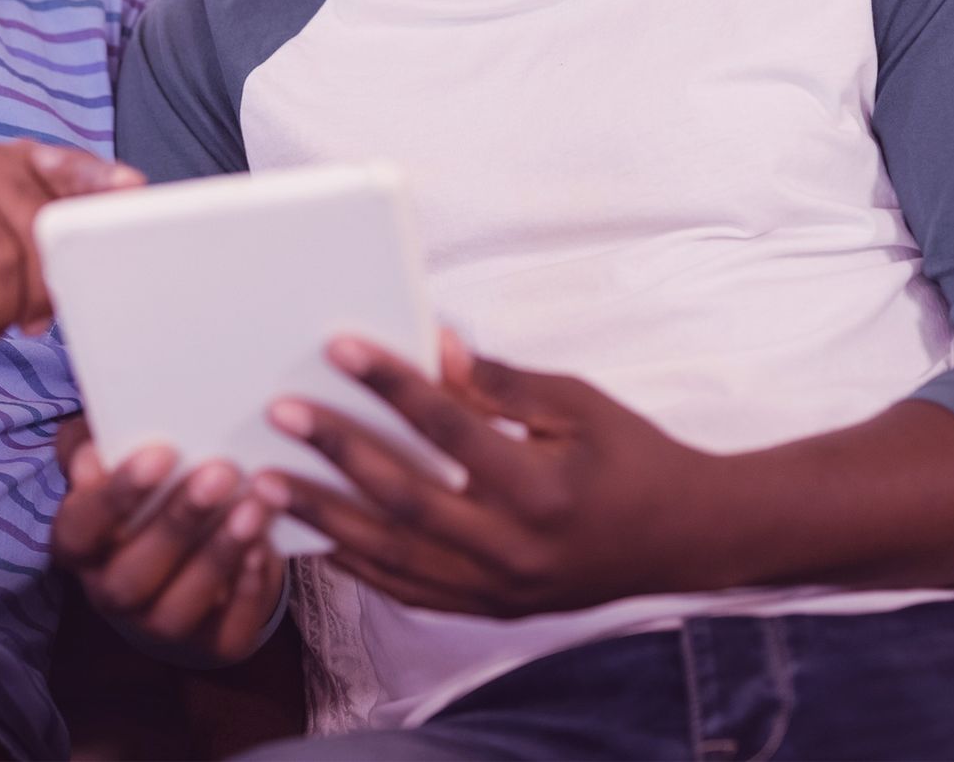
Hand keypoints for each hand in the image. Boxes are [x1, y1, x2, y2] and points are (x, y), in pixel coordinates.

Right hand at [0, 139, 142, 342]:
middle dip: (43, 289)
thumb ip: (54, 239)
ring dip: (2, 310)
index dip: (102, 183)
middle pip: (38, 229)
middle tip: (33, 321)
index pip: (71, 168)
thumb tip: (105, 269)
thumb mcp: (12, 240)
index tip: (136, 190)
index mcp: (18, 161)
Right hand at [52, 433, 286, 664]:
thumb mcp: (122, 455)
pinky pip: (225, 633)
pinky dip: (247, 592)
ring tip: (254, 506)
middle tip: (221, 473)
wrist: (194, 547)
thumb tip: (94, 452)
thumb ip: (102, 442)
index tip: (160, 453)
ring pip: (177, 610)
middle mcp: (111, 593)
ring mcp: (158, 625)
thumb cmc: (153, 487)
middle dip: (178, 523)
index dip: (116, 495)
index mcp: (80, 545)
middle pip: (131, 576)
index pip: (81, 528)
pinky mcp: (210, 645)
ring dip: (218, 556)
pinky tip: (266, 548)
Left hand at [255, 333, 721, 617]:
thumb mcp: (579, 404)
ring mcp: (499, 589)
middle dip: (337, 453)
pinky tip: (312, 537)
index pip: (451, 428)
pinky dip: (356, 566)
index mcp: (543, 488)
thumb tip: (434, 343)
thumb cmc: (633, 457)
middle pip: (406, 498)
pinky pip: (408, 592)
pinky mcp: (490, 610)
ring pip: (394, 557)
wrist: (687, 540)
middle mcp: (514, 548)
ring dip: (325, 518)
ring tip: (266, 482)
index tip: (338, 347)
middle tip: (280, 414)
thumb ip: (500, 381)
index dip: (393, 386)